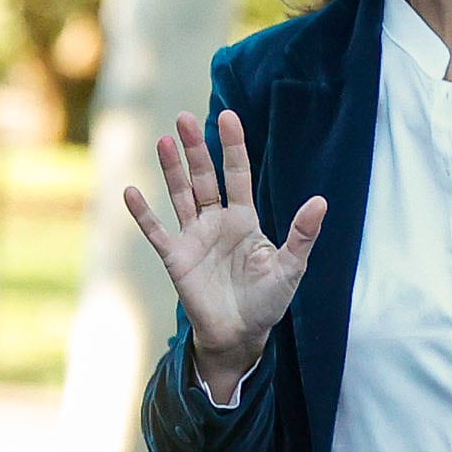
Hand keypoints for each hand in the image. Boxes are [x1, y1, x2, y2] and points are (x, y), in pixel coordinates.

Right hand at [121, 110, 328, 396]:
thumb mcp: (291, 268)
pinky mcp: (176, 258)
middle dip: (195, 149)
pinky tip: (131, 192)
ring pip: (180, 196)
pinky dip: (143, 214)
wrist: (240, 335)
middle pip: (204, 177)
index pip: (237, 174)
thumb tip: (321, 201)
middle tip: (184, 117)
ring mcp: (194, 238)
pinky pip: (156, 232)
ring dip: (171, 170)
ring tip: (164, 140)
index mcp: (244, 219)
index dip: (232, 146)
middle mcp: (217, 222)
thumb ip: (302, 235)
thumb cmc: (268, 302)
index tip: (227, 116)